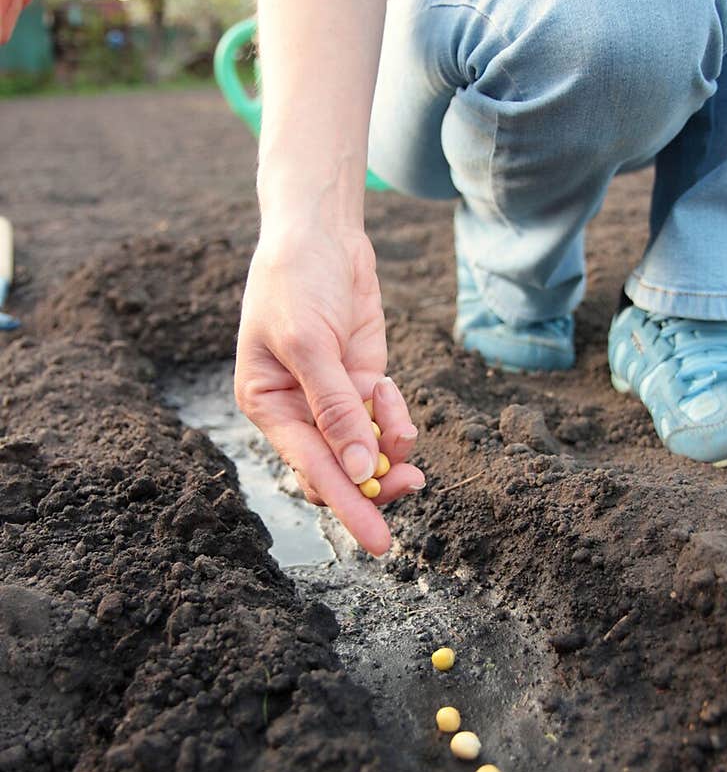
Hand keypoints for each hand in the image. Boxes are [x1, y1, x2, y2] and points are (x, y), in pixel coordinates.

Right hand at [234, 226, 423, 556]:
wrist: (321, 232)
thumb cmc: (295, 281)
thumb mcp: (308, 343)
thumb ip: (335, 410)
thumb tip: (359, 471)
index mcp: (268, 406)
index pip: (311, 470)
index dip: (347, 506)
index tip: (378, 539)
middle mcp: (300, 412)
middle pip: (342, 471)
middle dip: (377, 484)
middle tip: (413, 487)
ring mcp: (335, 400)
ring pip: (369, 451)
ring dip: (392, 449)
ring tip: (403, 431)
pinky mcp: (363, 383)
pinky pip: (385, 420)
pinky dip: (396, 417)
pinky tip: (391, 397)